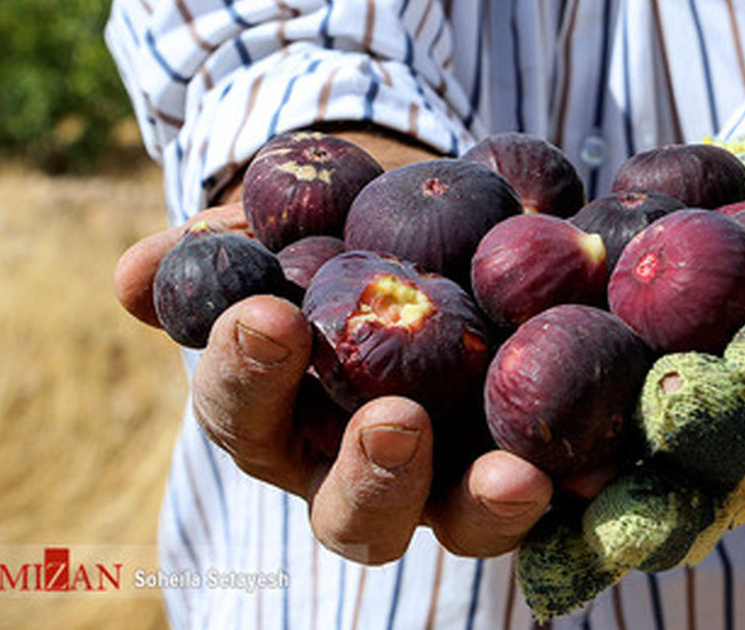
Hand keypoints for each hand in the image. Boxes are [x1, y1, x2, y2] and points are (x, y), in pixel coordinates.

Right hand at [115, 203, 553, 564]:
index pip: (247, 411)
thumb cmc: (334, 229)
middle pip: (355, 513)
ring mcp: (451, 477)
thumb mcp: (277, 225)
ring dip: (485, 506)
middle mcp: (362, 467)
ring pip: (460, 524)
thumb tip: (136, 275)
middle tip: (395, 421)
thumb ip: (218, 252)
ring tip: (518, 477)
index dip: (246, 372)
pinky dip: (580, 481)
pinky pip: (557, 489)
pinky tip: (608, 460)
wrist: (432, 220)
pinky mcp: (529, 460)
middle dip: (372, 474)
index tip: (267, 316)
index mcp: (283, 418)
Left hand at [516, 134, 744, 617]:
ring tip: (558, 490)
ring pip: (643, 472)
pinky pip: (575, 458)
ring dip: (606, 488)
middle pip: (725, 444)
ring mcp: (681, 436)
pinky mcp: (610, 417)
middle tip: (670, 402)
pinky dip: (544, 493)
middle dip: (702, 432)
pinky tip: (502, 508)